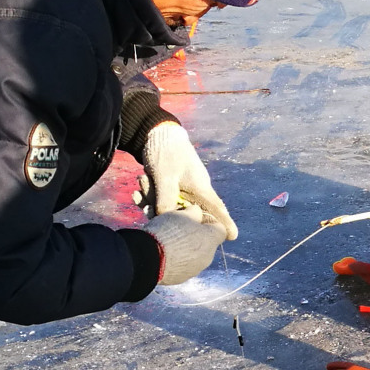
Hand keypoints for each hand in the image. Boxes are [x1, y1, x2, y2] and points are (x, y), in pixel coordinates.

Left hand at [141, 122, 237, 239]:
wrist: (155, 133)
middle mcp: (195, 191)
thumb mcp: (165, 177)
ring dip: (154, 203)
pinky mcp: (171, 188)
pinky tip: (136, 194)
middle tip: (153, 215)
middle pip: (190, 213)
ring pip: (172, 208)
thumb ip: (166, 200)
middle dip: (172, 217)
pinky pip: (162, 201)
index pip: (216, 208)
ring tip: (141, 189)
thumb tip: (166, 221)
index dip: (226, 222)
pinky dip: (149, 200)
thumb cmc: (166, 152)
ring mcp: (183, 189)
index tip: (233, 236)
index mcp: (200, 187)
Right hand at [144, 210, 227, 285]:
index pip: (220, 229)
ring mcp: (195, 270)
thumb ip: (194, 213)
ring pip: (195, 256)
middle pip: (206, 243)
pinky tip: (163, 255)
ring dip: (186, 249)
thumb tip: (197, 214)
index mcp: (211, 239)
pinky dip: (177, 260)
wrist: (149, 259)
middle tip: (179, 230)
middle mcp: (208, 257)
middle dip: (196, 236)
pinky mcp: (182, 278)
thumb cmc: (169, 232)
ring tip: (168, 242)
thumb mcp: (182, 214)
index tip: (196, 218)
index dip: (208, 221)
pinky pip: (183, 266)